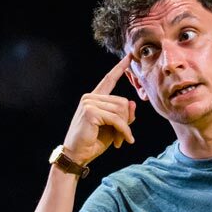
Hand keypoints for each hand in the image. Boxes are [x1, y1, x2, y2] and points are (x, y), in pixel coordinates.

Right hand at [62, 51, 136, 165]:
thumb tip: (133, 103)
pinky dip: (124, 131)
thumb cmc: (93, 142)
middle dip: (127, 122)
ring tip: (120, 140)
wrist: (77, 155)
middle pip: (123, 102)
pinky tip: (123, 142)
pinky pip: (117, 119)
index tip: (129, 57)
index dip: (120, 68)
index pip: (109, 80)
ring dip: (125, 129)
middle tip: (123, 138)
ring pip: (121, 110)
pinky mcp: (90, 111)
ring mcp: (89, 102)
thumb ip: (124, 116)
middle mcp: (90, 97)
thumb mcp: (114, 128)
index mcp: (94, 98)